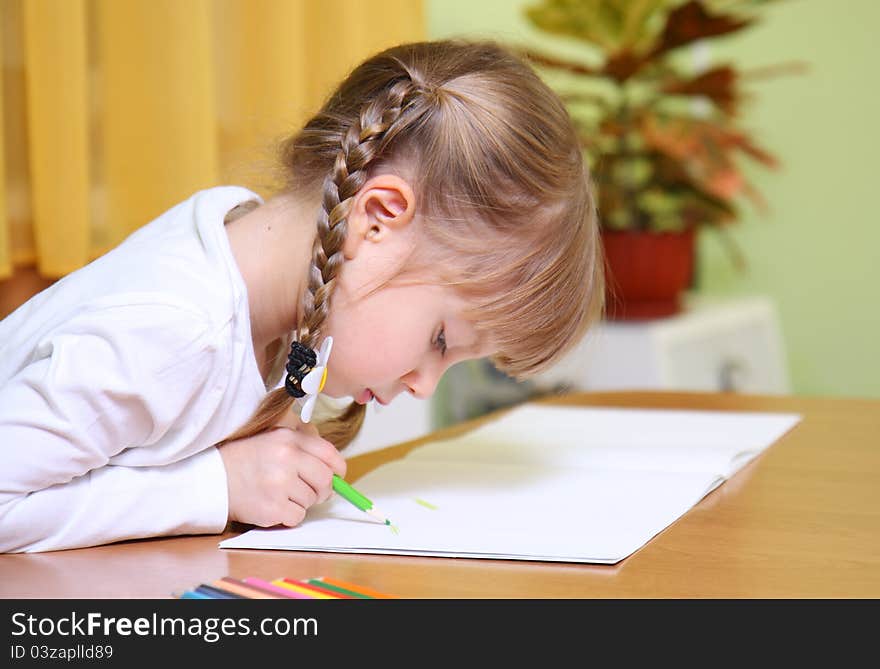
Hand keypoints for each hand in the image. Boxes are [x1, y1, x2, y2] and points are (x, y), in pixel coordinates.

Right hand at [218, 426, 345, 527]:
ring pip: (312, 500)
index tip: (338, 475)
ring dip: (302, 501)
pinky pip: (298, 517)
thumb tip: (333, 461)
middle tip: (312, 490)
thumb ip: (303, 441)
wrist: (213, 478)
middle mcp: (286, 458)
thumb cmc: (245, 458)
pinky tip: (274, 505)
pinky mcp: (272, 508)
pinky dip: (289, 515)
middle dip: (323, 489)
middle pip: (325, 480)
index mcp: (288, 439)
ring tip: (282, 493)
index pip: (329, 454)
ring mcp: (279, 484)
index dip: (338, 468)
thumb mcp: (273, 436)